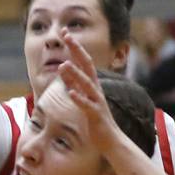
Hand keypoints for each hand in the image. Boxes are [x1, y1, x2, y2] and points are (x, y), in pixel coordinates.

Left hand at [57, 29, 121, 152]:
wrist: (111, 141)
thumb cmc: (96, 120)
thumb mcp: (82, 96)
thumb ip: (73, 83)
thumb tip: (62, 67)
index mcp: (92, 85)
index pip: (84, 61)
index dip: (75, 47)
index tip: (65, 33)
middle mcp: (96, 90)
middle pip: (87, 66)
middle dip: (76, 50)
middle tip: (66, 36)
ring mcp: (97, 102)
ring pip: (86, 85)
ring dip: (75, 74)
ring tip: (63, 65)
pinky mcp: (96, 116)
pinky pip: (87, 106)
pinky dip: (79, 99)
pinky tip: (71, 93)